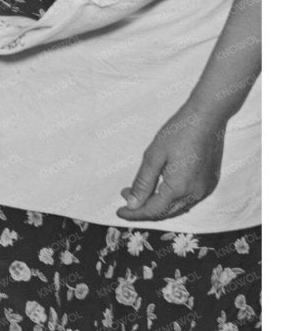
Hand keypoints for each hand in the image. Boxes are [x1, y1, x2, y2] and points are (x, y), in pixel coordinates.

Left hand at [117, 106, 227, 221]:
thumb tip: (132, 204)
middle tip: (126, 196)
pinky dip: (172, 199)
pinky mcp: (210, 182)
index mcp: (180, 188)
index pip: (152, 211)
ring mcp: (205, 189)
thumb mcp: (153, 157)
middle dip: (144, 208)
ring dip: (158, 204)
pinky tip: (160, 189)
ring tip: (139, 192)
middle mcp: (195, 194)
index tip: (119, 211)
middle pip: (165, 212)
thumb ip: (143, 183)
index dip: (134, 213)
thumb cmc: (178, 133)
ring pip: (177, 208)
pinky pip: (188, 200)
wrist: (207, 118)